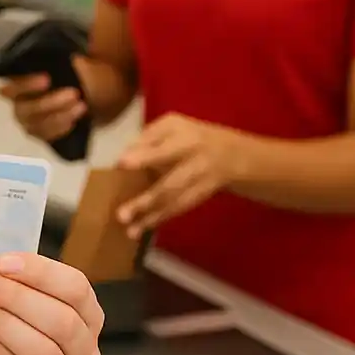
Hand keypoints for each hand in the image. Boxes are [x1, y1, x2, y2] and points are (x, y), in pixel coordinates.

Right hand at [0, 55, 87, 142]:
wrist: (87, 93)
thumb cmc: (71, 71)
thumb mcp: (66, 59)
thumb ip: (61, 56)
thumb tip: (67, 47)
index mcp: (19, 81)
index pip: (12, 86)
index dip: (26, 84)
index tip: (47, 78)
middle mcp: (19, 103)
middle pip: (25, 108)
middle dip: (49, 102)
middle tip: (74, 93)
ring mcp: (28, 121)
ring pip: (36, 124)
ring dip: (60, 115)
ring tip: (82, 105)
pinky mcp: (41, 134)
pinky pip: (46, 136)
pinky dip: (60, 129)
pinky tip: (74, 120)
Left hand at [115, 113, 244, 237]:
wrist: (233, 154)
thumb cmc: (190, 135)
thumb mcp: (172, 125)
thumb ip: (149, 138)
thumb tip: (126, 155)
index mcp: (184, 135)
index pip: (164, 147)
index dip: (144, 156)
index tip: (121, 164)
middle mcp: (195, 159)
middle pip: (171, 182)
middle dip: (148, 199)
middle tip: (122, 214)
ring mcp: (201, 179)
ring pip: (175, 201)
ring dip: (152, 215)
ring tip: (130, 229)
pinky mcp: (202, 196)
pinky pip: (180, 208)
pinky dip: (161, 218)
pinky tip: (143, 227)